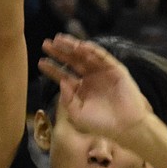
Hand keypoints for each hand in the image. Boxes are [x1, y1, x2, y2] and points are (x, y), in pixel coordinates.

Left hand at [38, 34, 152, 143]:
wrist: (125, 127)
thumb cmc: (102, 125)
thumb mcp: (78, 115)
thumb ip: (67, 100)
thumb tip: (61, 82)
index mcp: (81, 89)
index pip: (64, 75)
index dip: (52, 69)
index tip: (41, 62)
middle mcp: (90, 78)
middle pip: (72, 61)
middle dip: (59, 52)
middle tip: (46, 44)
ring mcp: (102, 72)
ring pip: (85, 55)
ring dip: (72, 47)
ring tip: (59, 40)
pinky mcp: (115, 69)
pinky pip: (102, 56)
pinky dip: (92, 50)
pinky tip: (80, 46)